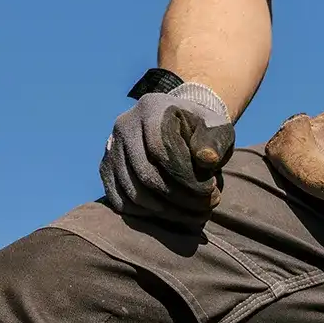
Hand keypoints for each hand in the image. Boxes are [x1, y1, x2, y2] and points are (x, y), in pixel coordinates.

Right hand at [100, 84, 234, 226]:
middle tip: (205, 207)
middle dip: (178, 197)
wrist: (180, 126)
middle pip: (145, 173)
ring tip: (193, 214)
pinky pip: (119, 199)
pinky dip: (144, 214)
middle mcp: (124, 125)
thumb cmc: (202, 130)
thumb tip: (207, 160)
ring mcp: (111, 147)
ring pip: (131, 190)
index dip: (186, 175)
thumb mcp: (216, 129)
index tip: (210, 190)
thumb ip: (214, 142)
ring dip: (164, 210)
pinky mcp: (106, 168)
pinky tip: (170, 214)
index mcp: (151, 108)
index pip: (162, 149)